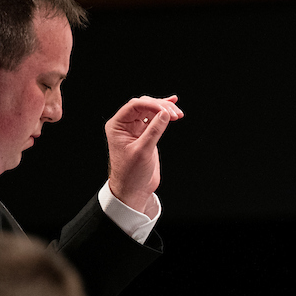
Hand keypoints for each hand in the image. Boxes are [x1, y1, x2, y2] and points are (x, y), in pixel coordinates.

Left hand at [105, 95, 184, 216]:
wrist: (133, 190)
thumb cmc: (131, 174)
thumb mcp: (143, 151)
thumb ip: (154, 130)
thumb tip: (165, 113)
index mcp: (117, 126)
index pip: (135, 106)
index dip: (152, 105)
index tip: (167, 111)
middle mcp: (125, 124)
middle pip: (144, 105)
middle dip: (161, 107)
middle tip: (175, 114)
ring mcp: (136, 129)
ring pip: (151, 110)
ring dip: (165, 110)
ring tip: (178, 114)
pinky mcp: (145, 134)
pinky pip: (155, 119)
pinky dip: (164, 114)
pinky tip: (173, 105)